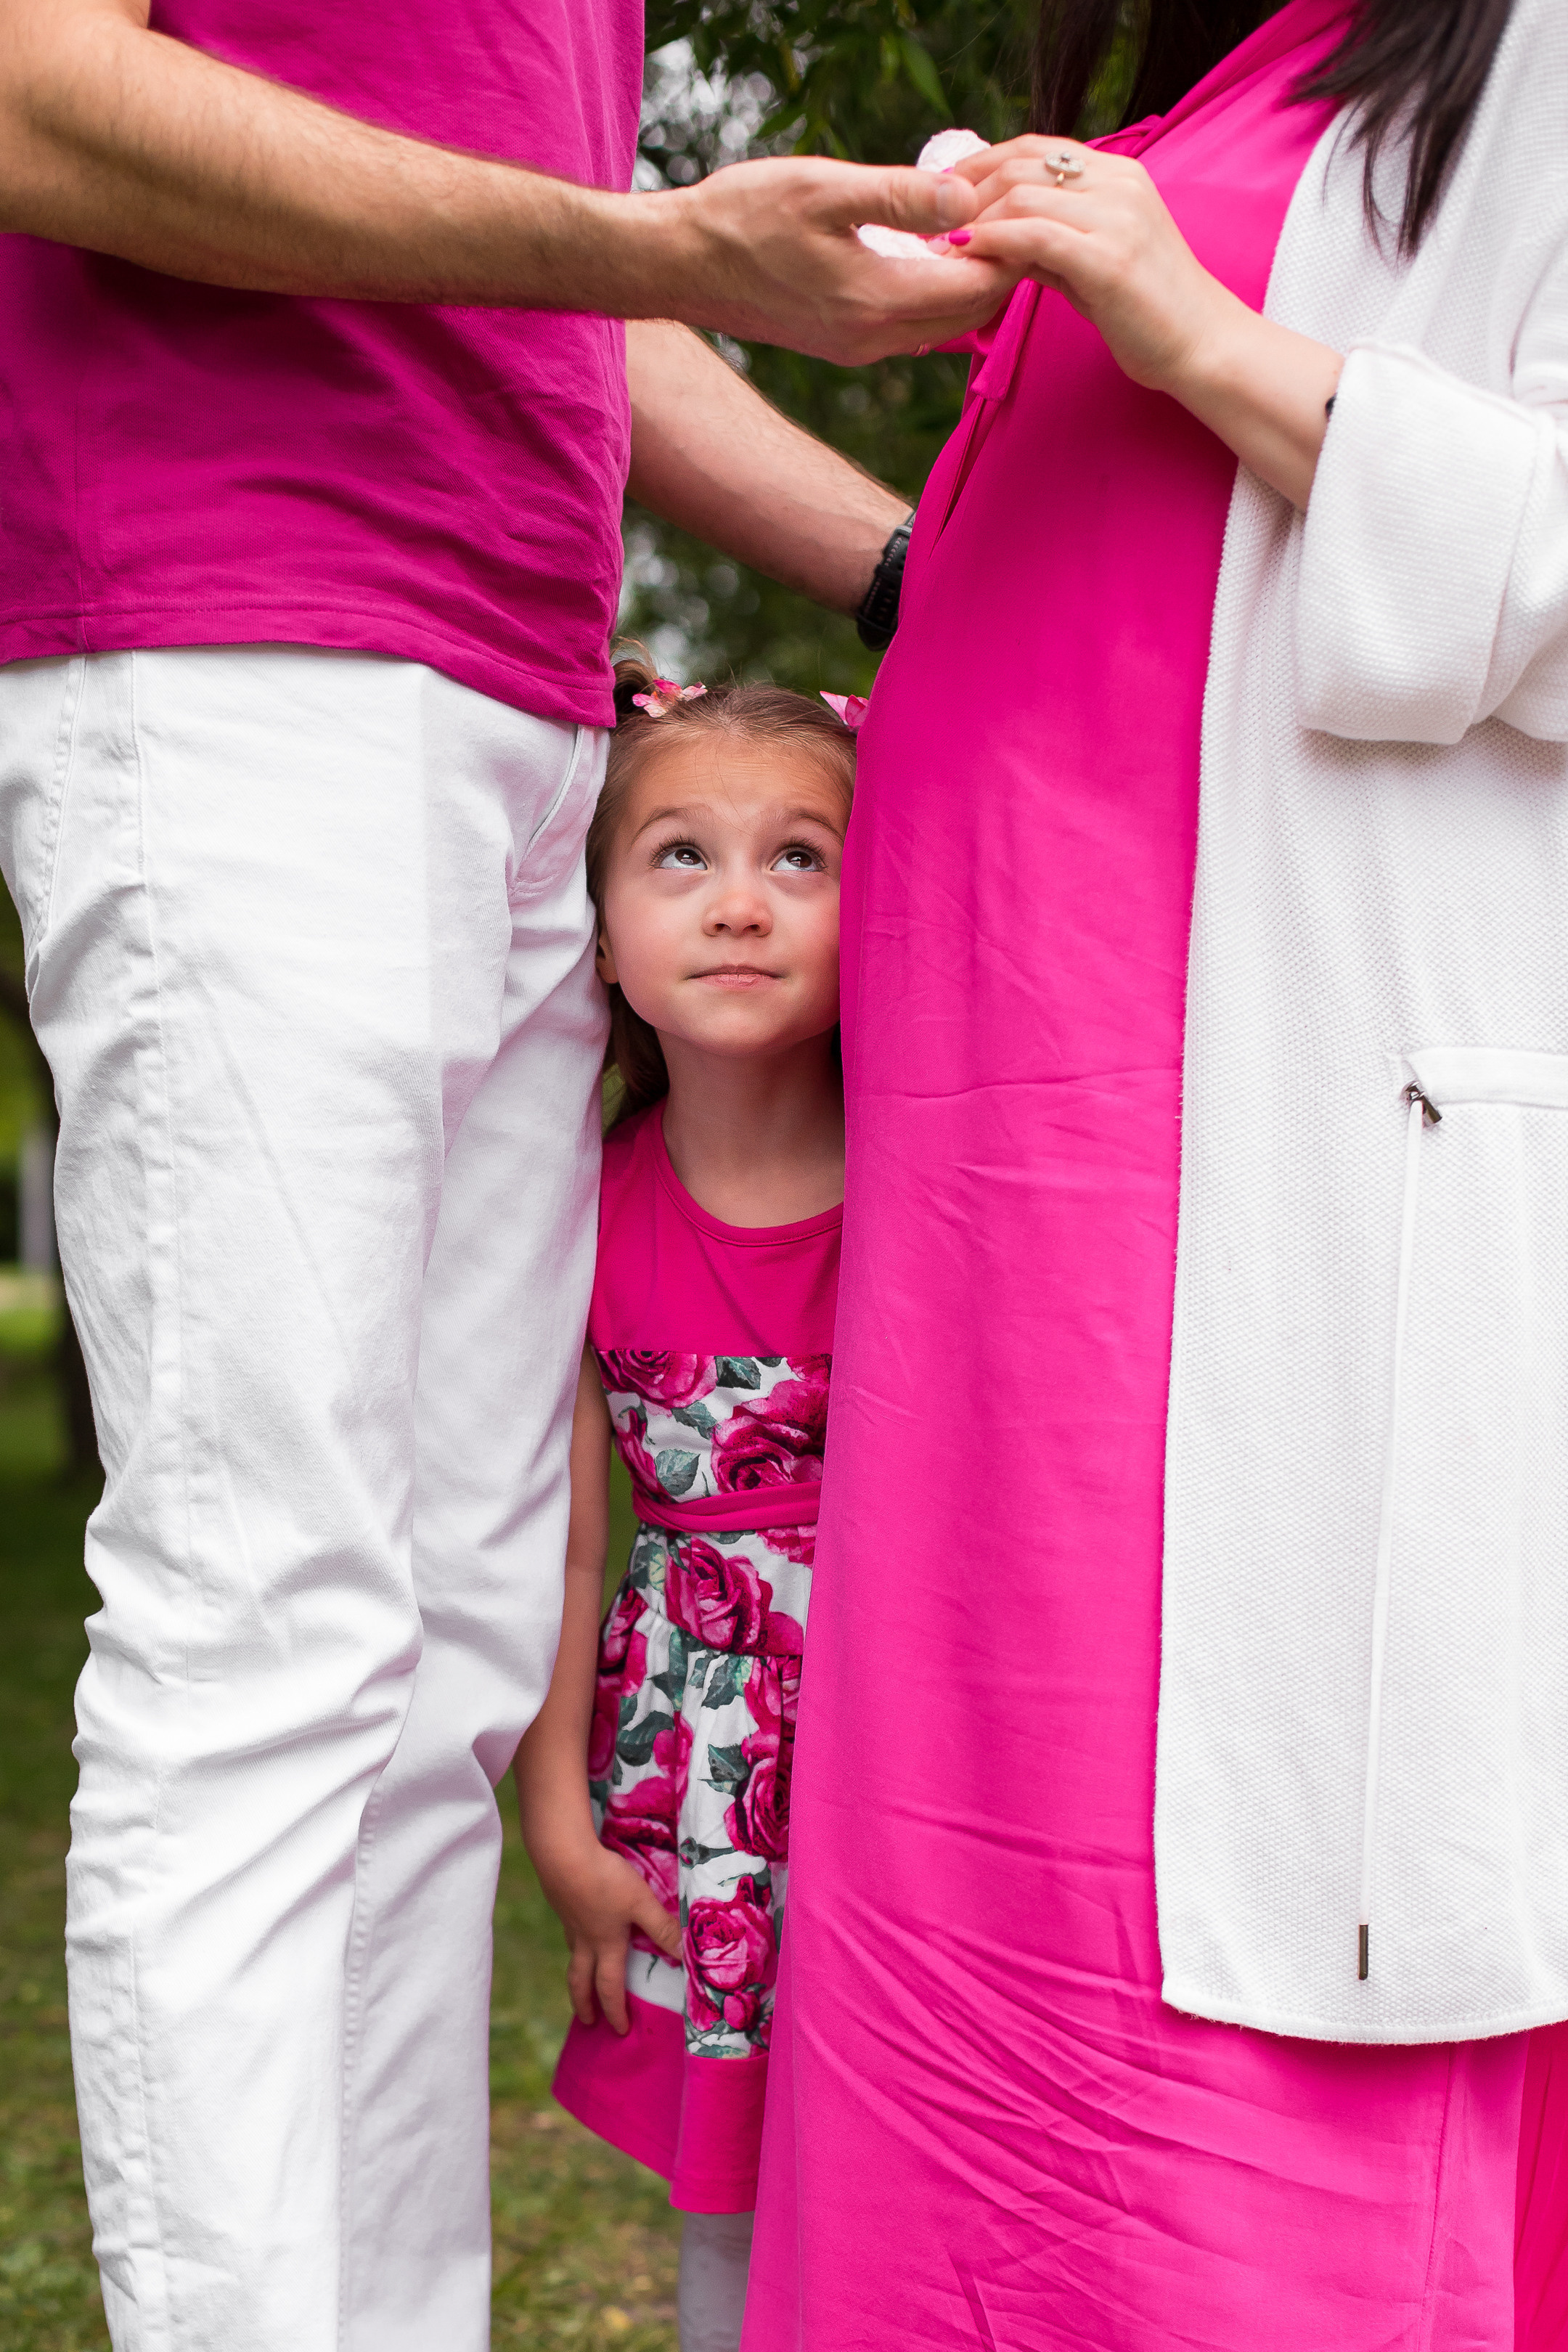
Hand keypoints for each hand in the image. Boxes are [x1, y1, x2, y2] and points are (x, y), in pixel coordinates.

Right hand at [536, 1835, 681, 2035]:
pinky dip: (574, 1941)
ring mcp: (569, 1922)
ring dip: (578, 1973)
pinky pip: (569, 1931)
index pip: (610, 1987)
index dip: (615, 2011)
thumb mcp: (640, 1903)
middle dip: (584, 2004)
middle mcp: (584, 1940)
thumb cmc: (605, 1881)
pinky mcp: (561, 1903)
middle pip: (580, 1981)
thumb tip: (684, 1955)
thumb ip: (661, 1927)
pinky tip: (580, 1926)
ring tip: (582, 1976)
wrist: (562, 1856)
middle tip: (587, 2021)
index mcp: (605, 1945)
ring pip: (573, 1955)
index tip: (620, 2031)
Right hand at [653, 155, 1017, 364]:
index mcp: (877, 300)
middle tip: (1018, 218)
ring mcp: (858, 348)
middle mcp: (874, 339)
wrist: (680, 264)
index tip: (1026, 208)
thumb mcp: (825, 188)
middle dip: (1003, 271)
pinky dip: (937, 295)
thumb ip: (902, 197)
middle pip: (971, 314)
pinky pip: (913, 327)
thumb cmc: (743, 217)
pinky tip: (934, 255)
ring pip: (944, 325)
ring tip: (982, 232)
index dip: (1012, 248)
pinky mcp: (843, 344)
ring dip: (970, 285)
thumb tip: (967, 201)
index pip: (977, 286)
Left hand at [945, 136, 1343, 508]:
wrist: (1203, 348)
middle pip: (1022, 164)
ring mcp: (1116, 218)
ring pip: (1023, 196)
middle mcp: (1119, 184)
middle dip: (968, 191)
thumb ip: (1050, 244)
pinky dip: (992, 243)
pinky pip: (1033, 236)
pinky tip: (966, 258)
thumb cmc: (1149, 314)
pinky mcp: (1108, 258)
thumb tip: (997, 238)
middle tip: (930, 223)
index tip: (945, 193)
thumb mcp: (1093, 265)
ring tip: (941, 248)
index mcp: (1119, 176)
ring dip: (973, 221)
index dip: (983, 163)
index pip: (1037, 147)